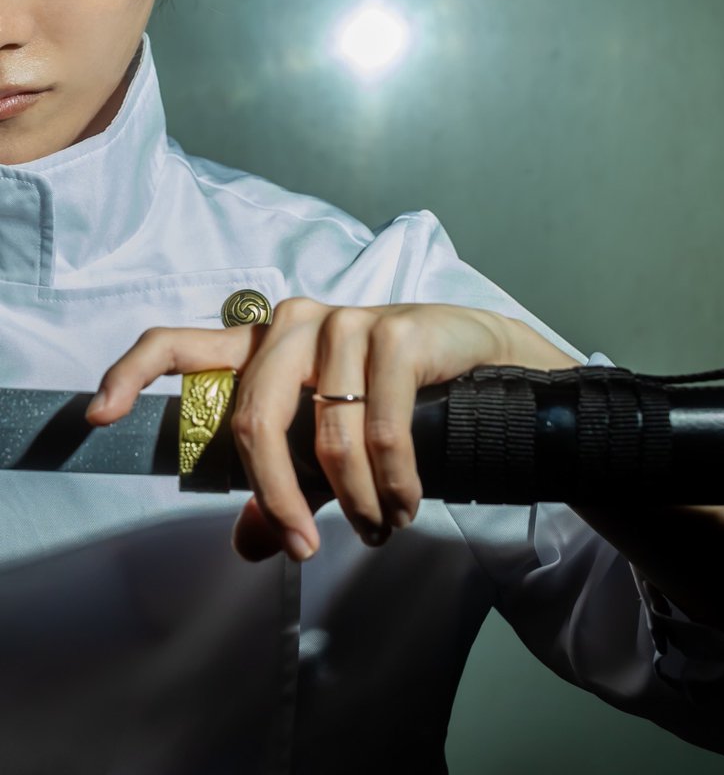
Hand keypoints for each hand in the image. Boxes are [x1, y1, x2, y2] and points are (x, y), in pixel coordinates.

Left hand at [86, 300, 574, 561]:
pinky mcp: (397, 330)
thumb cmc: (395, 400)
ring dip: (354, 503)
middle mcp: (294, 322)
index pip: (182, 343)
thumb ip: (285, 487)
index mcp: (263, 344)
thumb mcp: (329, 447)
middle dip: (277, 497)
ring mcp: (347, 320)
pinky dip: (393, 485)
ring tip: (379, 526)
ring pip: (326, 436)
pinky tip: (406, 503)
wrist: (481, 363)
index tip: (98, 416)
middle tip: (301, 547)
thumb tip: (245, 544)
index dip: (132, 374)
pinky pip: (381, 432)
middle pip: (254, 416)